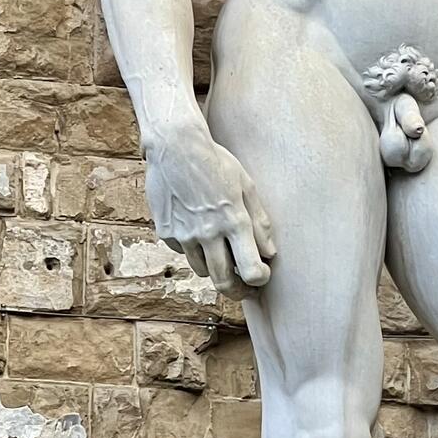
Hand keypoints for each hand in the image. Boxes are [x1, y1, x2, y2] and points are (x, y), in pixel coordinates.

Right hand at [144, 129, 275, 296]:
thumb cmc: (216, 162)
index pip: (251, 270)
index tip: (263, 275)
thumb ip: (259, 221)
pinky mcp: (166, 232)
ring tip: (223, 257)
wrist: (175, 146)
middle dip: (239, 291)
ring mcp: (184, 234)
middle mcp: (209, 232)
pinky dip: (193, 249)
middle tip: (246, 289)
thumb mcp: (246, 185)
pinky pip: (183, 252)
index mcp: (234, 221)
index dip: (260, 279)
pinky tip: (197, 231)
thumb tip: (270, 252)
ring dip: (215, 270)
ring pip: (202, 271)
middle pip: (224, 282)